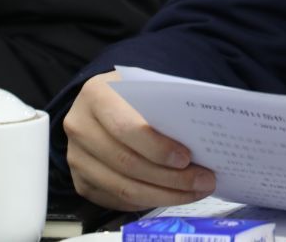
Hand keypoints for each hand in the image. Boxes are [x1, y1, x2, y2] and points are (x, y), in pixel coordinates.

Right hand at [63, 71, 216, 209]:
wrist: (107, 100)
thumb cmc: (137, 92)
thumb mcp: (150, 84)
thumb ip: (169, 101)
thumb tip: (208, 128)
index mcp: (97, 94)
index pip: (127, 128)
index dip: (158, 147)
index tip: (187, 158)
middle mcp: (80, 126)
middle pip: (126, 162)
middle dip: (169, 177)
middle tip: (203, 180)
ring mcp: (77, 156)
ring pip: (122, 187)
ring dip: (163, 194)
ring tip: (194, 191)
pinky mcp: (81, 180)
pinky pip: (116, 199)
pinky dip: (148, 201)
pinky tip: (172, 195)